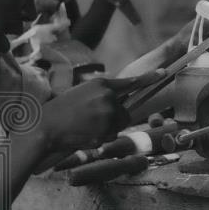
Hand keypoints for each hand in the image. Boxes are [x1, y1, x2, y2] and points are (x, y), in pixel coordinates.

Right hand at [39, 73, 161, 151]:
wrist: (44, 127)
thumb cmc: (59, 110)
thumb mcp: (81, 92)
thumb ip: (101, 94)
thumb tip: (116, 101)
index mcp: (101, 84)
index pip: (130, 82)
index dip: (148, 78)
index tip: (164, 73)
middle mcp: (108, 97)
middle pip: (125, 110)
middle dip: (115, 117)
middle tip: (93, 120)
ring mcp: (108, 114)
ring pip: (119, 123)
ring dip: (109, 127)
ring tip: (87, 126)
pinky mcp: (105, 130)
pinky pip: (112, 134)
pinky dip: (102, 136)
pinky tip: (85, 133)